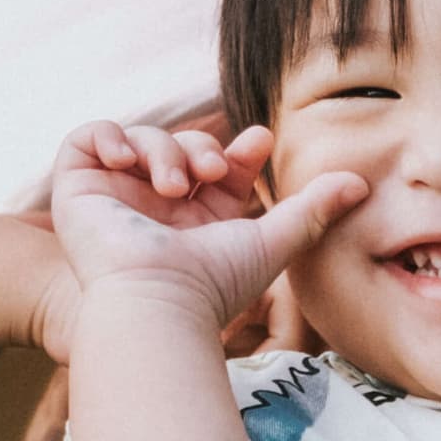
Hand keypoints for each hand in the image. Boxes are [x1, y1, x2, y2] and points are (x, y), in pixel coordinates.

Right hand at [40, 121, 363, 358]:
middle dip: (202, 147)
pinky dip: (108, 136)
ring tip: (175, 185)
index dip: (235, 150)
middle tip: (214, 170)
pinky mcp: (78, 191)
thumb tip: (362, 182)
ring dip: (164, 149)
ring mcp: (114, 198)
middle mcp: (155, 210)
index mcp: (196, 222)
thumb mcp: (274, 240)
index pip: (216, 167)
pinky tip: (128, 161)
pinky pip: (86, 139)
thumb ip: (314, 209)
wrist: (157, 304)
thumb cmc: (213, 284)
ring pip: (141, 139)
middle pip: (181, 145)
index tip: (260, 143)